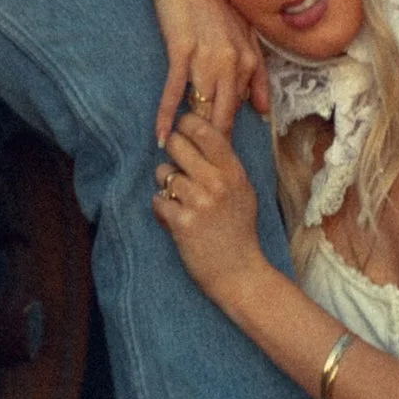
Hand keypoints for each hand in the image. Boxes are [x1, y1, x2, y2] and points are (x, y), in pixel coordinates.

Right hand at [145, 0, 267, 146]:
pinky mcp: (182, 50)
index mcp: (248, 56)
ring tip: (180, 158)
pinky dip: (167, 115)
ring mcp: (207, 56)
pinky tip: (160, 136)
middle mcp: (233, 59)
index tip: (223, 155)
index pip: (241, 107)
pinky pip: (175, 90)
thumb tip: (260, 110)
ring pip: (202, 106)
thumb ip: (253, 70)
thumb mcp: (240, 32)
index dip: (229, 131)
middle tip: (203, 169)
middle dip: (213, 143)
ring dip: (190, 134)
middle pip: (224, 114)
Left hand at [151, 106, 266, 306]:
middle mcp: (218, 183)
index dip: (187, 125)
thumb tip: (200, 133)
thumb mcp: (241, 191)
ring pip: (164, 173)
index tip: (182, 132)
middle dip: (172, 154)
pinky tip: (174, 219)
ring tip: (179, 201)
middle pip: (178, 145)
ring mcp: (200, 203)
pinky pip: (158, 200)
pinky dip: (161, 209)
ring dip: (165, 186)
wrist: (239, 273)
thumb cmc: (238, 231)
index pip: (205, 131)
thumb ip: (223, 165)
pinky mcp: (183, 223)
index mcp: (234, 172)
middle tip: (177, 169)